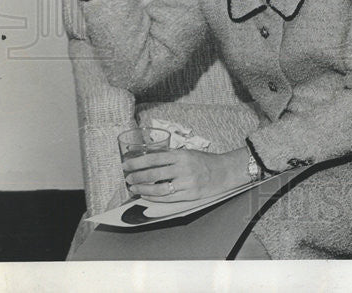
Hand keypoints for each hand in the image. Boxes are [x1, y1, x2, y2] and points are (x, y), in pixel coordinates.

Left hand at [123, 148, 242, 201]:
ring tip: (134, 188)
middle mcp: (183, 168)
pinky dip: (154, 197)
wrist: (225, 171)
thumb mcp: (188, 153)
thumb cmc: (205, 161)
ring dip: (143, 189)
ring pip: (159, 188)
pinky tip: (147, 195)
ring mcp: (187, 182)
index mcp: (181, 155)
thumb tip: (148, 160)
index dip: (137, 163)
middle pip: (153, 174)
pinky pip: (168, 198)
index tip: (126, 165)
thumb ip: (171, 156)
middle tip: (127, 178)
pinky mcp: (190, 194)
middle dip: (136, 177)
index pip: (154, 158)